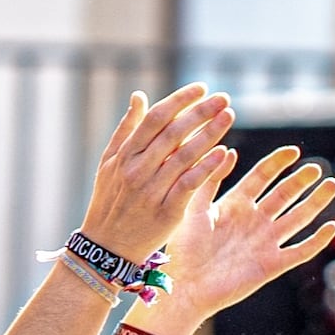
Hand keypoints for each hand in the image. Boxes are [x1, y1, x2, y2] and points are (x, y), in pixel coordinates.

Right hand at [77, 85, 239, 266]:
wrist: (106, 246)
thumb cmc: (110, 200)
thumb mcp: (109, 163)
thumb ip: (127, 129)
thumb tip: (139, 95)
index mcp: (125, 155)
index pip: (155, 118)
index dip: (180, 100)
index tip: (202, 88)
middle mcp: (137, 170)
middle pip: (173, 133)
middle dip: (200, 112)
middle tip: (224, 97)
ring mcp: (151, 190)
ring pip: (184, 155)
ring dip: (209, 133)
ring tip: (228, 116)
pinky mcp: (166, 211)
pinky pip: (189, 184)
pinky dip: (206, 167)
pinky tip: (224, 152)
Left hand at [149, 141, 334, 334]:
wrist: (183, 287)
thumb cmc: (182, 249)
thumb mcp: (193, 208)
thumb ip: (210, 181)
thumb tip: (229, 150)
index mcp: (235, 205)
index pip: (262, 177)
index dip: (277, 163)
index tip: (293, 150)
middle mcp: (254, 221)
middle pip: (284, 195)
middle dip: (301, 180)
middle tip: (316, 168)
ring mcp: (265, 242)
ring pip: (298, 218)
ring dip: (316, 202)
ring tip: (331, 185)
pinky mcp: (272, 265)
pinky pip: (300, 251)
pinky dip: (317, 241)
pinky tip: (331, 227)